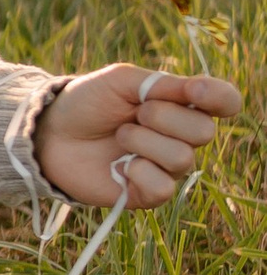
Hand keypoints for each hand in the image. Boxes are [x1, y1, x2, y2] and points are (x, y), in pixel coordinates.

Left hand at [35, 66, 241, 212]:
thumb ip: (161, 84)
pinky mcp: (149, 194)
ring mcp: (166, 167)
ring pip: (182, 158)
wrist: (50, 133)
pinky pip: (164, 187)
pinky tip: (120, 165)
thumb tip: (198, 88)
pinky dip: (138, 171)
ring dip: (142, 142)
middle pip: (204, 132)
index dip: (219, 98)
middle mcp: (181, 136)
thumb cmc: (87, 102)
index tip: (195, 89)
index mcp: (180, 103)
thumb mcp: (121, 81)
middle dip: (163, 117)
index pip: (224, 102)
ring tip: (119, 136)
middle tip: (134, 113)